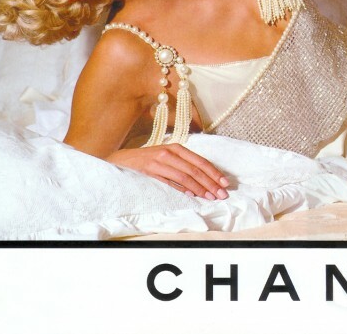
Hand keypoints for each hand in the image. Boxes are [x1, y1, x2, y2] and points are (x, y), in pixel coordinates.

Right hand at [106, 144, 229, 199]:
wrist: (121, 160)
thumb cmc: (148, 160)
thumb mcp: (168, 158)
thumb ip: (184, 166)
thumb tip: (204, 182)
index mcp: (177, 148)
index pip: (200, 161)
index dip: (214, 173)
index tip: (225, 183)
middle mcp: (169, 152)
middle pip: (195, 169)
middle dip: (210, 183)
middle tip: (221, 194)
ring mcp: (159, 162)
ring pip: (184, 176)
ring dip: (199, 188)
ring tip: (210, 197)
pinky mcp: (149, 171)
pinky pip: (169, 181)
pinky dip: (182, 188)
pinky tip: (192, 194)